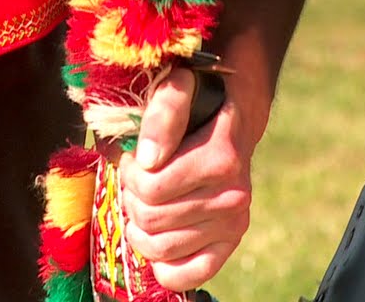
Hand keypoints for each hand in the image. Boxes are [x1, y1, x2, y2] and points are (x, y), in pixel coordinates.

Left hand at [119, 68, 253, 291]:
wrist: (232, 122)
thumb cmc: (197, 106)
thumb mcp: (179, 90)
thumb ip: (164, 112)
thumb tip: (148, 159)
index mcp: (221, 158)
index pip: (150, 187)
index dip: (130, 173)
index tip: (136, 158)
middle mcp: (233, 195)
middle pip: (150, 219)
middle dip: (132, 198)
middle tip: (137, 182)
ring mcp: (234, 222)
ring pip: (160, 248)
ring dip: (141, 229)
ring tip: (145, 206)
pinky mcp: (231, 241)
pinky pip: (190, 274)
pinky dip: (165, 267)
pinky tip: (158, 244)